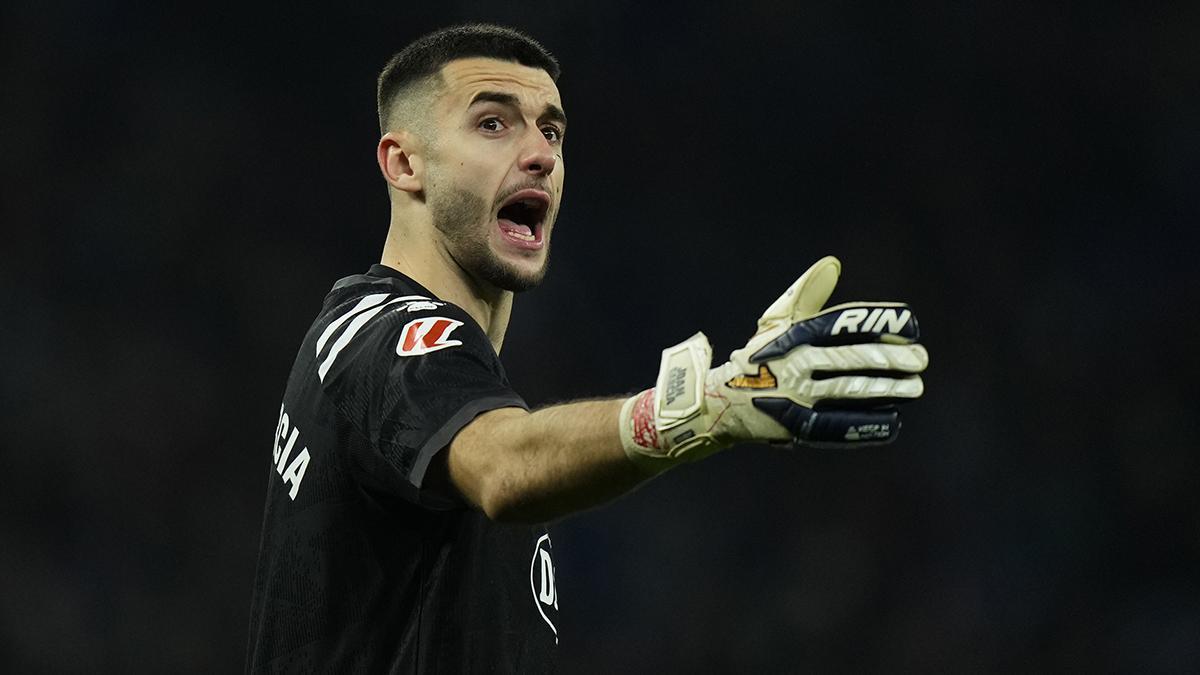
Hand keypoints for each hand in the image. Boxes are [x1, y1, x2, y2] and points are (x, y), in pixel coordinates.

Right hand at [618, 256, 928, 473]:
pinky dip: (866, 425)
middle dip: (890, 359)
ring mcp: (795, 397)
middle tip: (921, 360)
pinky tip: (892, 421)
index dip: (879, 323)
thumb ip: (807, 294)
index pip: (843, 325)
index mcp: (794, 335)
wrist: (718, 401)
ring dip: (886, 390)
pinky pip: (837, 426)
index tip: (911, 326)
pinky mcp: (794, 426)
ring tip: (914, 388)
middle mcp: (795, 364)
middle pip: (850, 359)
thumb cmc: (757, 357)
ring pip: (848, 391)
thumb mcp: (777, 322)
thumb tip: (833, 264)